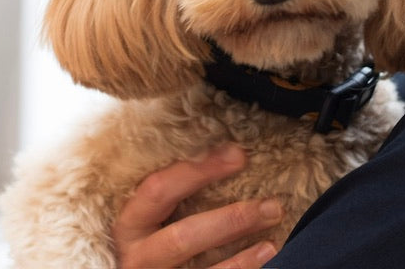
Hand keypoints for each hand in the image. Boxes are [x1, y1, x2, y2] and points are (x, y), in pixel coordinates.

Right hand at [112, 144, 282, 267]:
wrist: (146, 263)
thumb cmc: (152, 228)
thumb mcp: (153, 206)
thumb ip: (176, 184)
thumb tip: (226, 148)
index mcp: (131, 222)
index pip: (159, 189)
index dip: (198, 170)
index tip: (237, 154)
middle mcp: (139, 255)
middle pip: (183, 236)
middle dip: (231, 219)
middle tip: (270, 203)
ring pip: (202, 267)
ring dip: (244, 248)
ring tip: (273, 223)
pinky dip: (242, 265)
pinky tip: (267, 250)